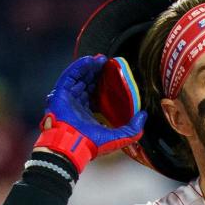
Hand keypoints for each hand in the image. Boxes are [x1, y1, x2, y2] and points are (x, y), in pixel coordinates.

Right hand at [35, 56, 146, 173]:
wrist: (73, 144)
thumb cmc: (91, 144)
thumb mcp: (118, 138)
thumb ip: (133, 130)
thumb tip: (143, 116)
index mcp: (89, 116)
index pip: (96, 96)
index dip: (104, 85)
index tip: (113, 77)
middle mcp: (78, 106)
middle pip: (88, 84)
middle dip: (97, 73)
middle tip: (107, 64)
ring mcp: (69, 99)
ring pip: (79, 78)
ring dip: (90, 68)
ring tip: (101, 60)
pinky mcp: (61, 93)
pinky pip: (70, 76)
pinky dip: (79, 67)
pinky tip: (90, 61)